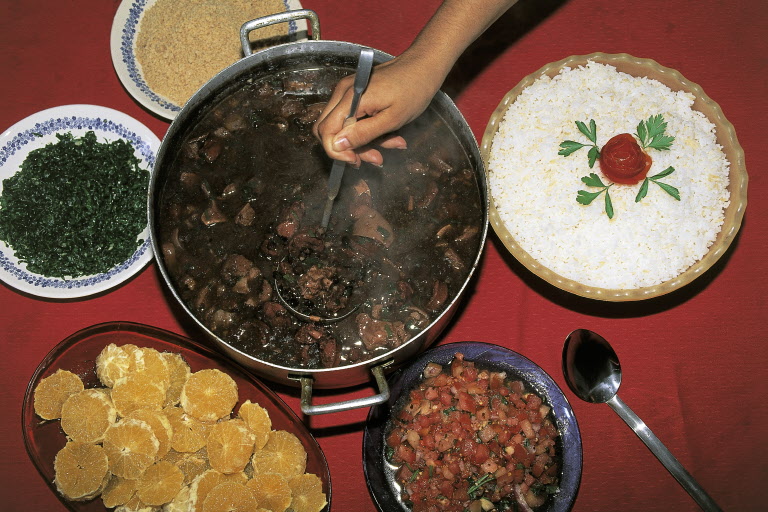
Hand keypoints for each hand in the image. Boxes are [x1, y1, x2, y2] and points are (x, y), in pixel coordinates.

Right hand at [313, 53, 442, 165]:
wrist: (424, 65)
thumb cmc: (413, 90)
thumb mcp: (392, 119)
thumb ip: (363, 133)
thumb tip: (336, 145)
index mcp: (350, 98)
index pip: (326, 130)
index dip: (336, 151)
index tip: (356, 161)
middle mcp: (343, 93)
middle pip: (329, 129)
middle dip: (349, 149)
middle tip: (375, 158)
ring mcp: (349, 92)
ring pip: (343, 126)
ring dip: (364, 141)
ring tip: (392, 144)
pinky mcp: (357, 94)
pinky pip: (354, 118)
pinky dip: (369, 130)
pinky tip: (390, 135)